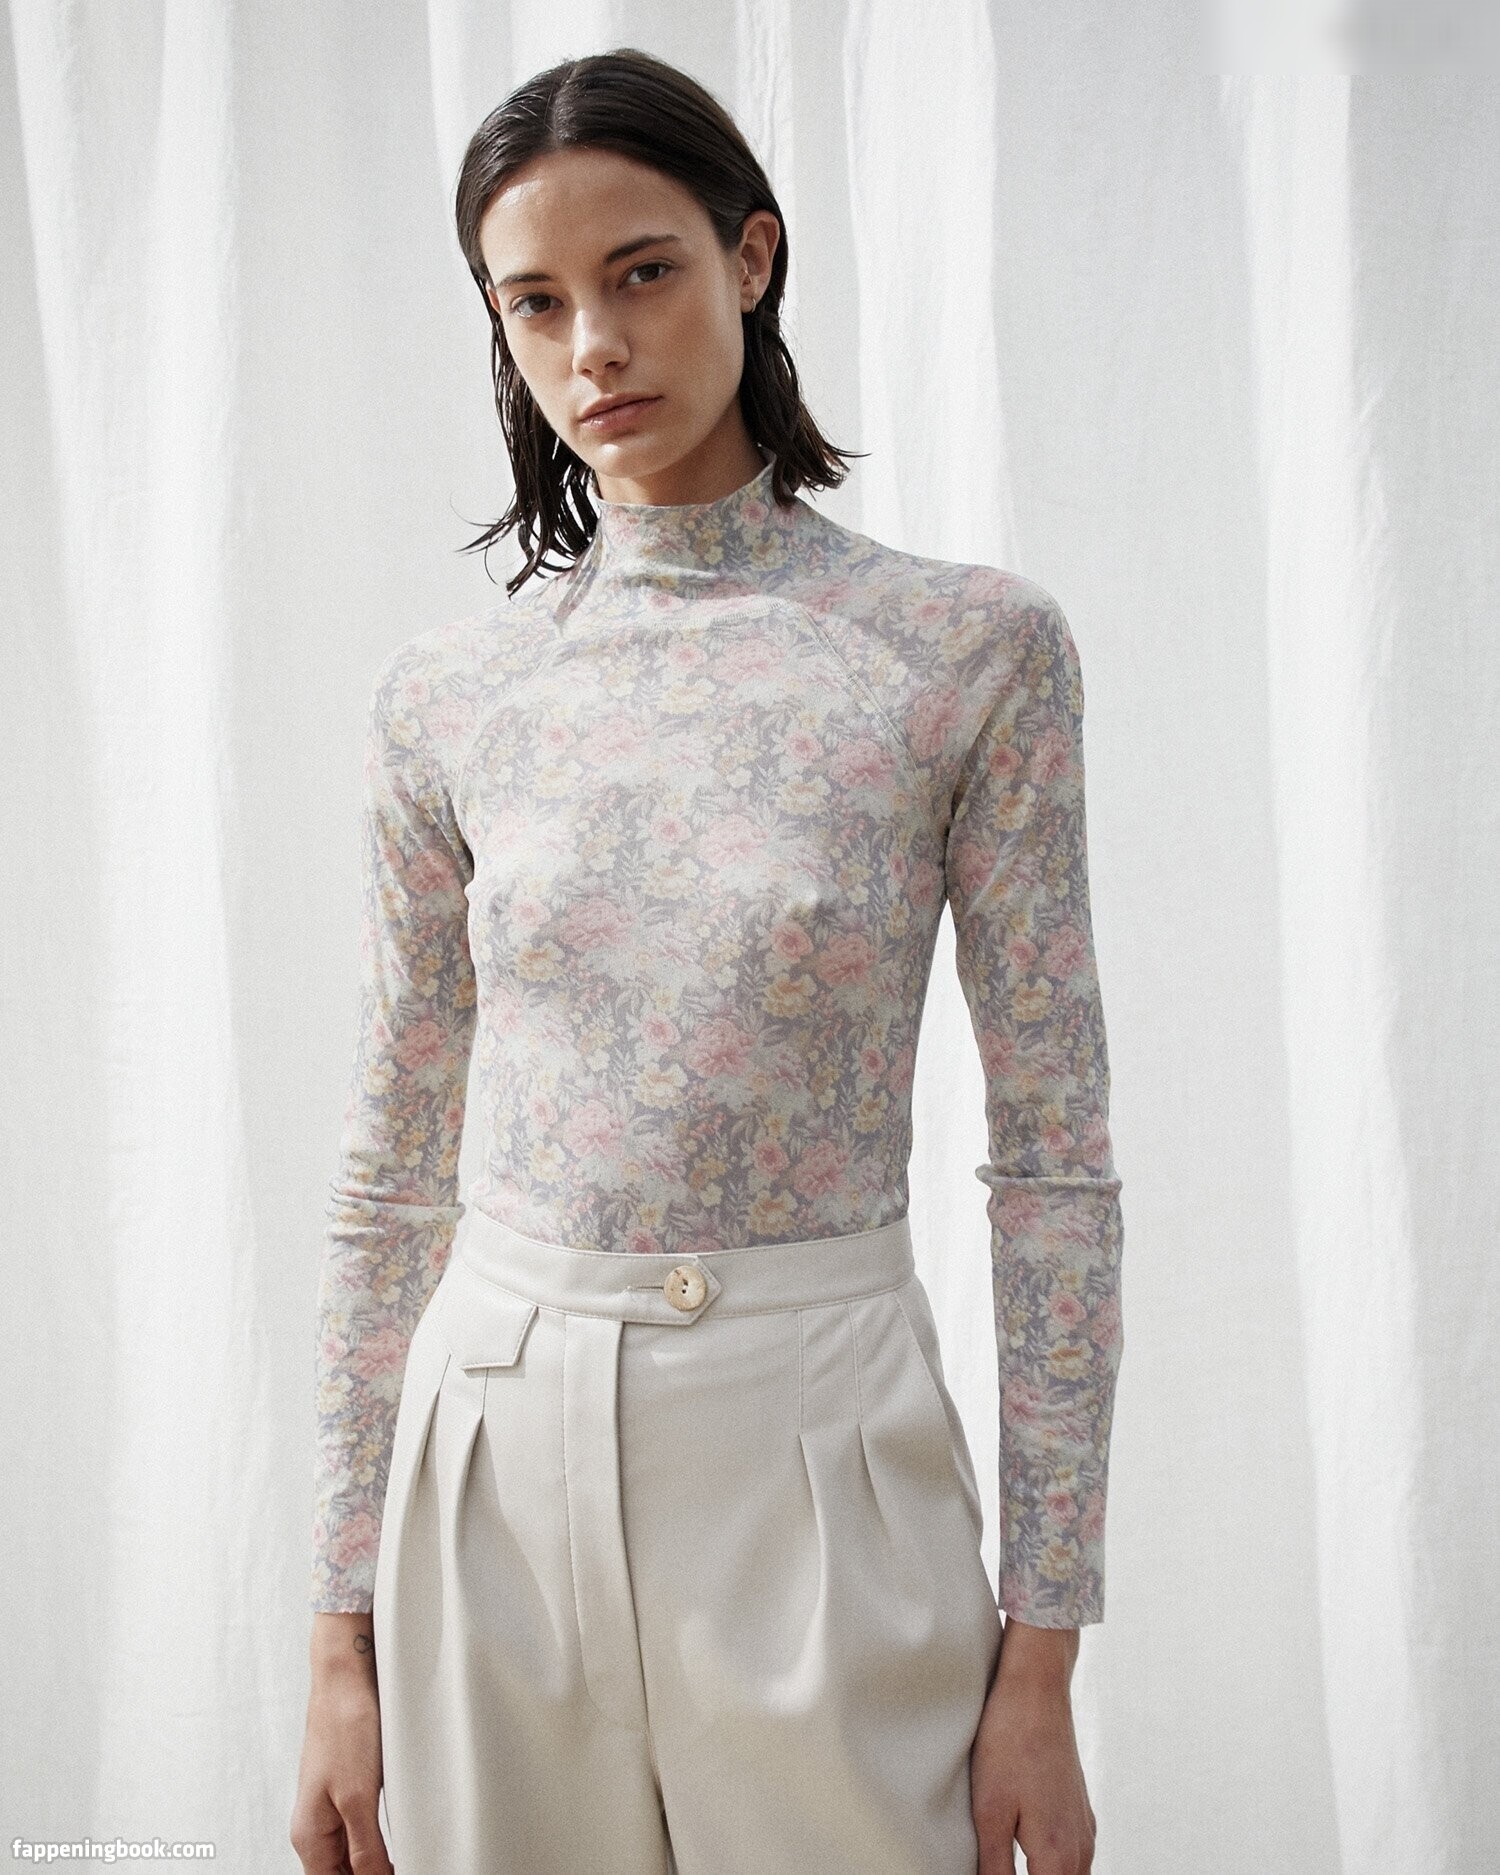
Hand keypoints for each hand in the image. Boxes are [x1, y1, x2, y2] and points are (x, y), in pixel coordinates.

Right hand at [289, 1613, 393, 1874]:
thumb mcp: (358, 1798)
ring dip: (376, 1862)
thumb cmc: (346, 1726)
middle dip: (371, 1874)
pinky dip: (378, 1841)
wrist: (346, 1673)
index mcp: (310, 1837)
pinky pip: (361, 1829)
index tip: (401, 1874)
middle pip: (342, 1873)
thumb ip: (365, 1850)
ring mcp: (331, 1806)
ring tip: (408, 1857)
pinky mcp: (347, 1786)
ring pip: (352, 1855)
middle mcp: (316, 1826)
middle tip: (411, 1864)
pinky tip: (401, 1838)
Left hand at [970, 1618, 1095, 1873]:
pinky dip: (1054, 1868)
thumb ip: (994, 1869)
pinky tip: (1029, 1859)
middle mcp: (1081, 1848)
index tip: (994, 1871)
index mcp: (1059, 1856)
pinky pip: (1074, 1858)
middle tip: (996, 1866)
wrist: (1037, 1688)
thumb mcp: (990, 1812)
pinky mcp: (1079, 1809)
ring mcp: (1084, 1827)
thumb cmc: (1009, 1743)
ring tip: (1007, 1863)